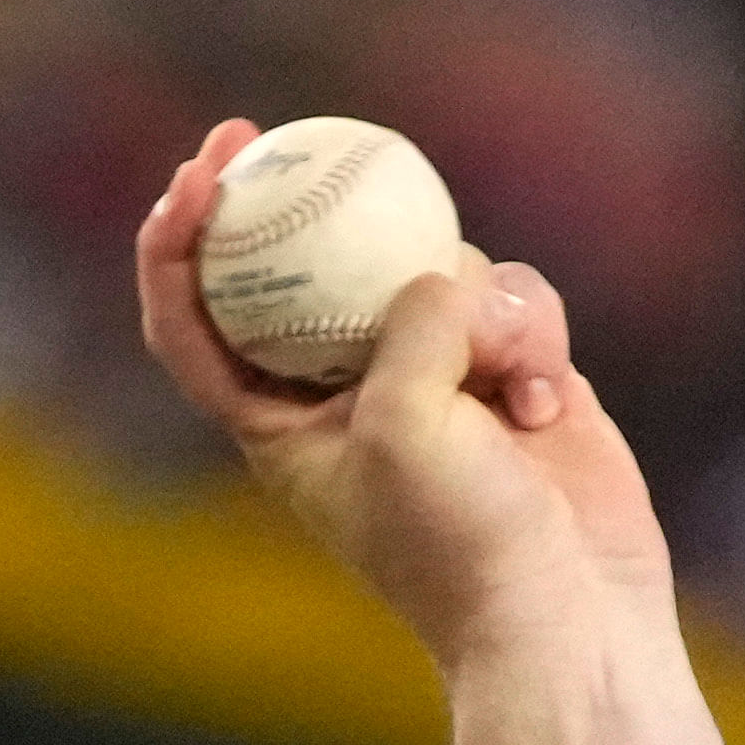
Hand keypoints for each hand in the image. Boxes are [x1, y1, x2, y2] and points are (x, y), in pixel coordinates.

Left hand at [133, 119, 673, 668]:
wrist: (566, 616)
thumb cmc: (461, 546)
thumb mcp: (406, 425)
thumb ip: (409, 326)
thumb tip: (443, 274)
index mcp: (275, 423)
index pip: (195, 321)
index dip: (178, 242)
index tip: (198, 172)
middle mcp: (344, 392)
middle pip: (309, 264)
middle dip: (299, 195)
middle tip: (284, 128)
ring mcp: (431, 376)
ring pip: (437, 271)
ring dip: (479, 308)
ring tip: (506, 390)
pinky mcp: (508, 370)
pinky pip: (513, 301)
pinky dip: (534, 334)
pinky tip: (549, 406)